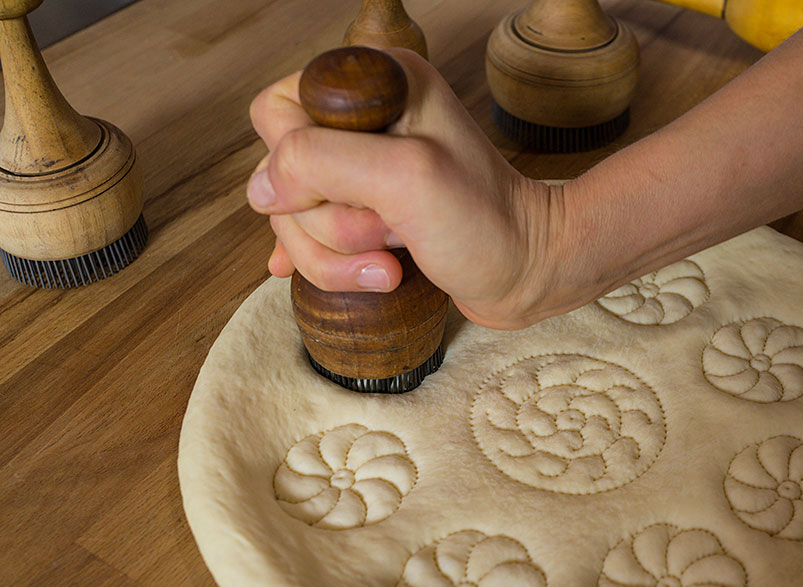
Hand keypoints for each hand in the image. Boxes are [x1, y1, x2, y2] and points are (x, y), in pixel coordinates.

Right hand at [246, 49, 563, 329]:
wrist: (529, 274)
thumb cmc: (485, 225)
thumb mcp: (404, 178)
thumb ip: (319, 161)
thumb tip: (262, 187)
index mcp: (375, 84)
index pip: (276, 112)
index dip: (300, 165)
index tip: (360, 193)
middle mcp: (364, 122)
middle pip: (280, 173)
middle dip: (327, 221)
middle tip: (390, 232)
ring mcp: (363, 172)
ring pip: (294, 218)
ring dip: (337, 256)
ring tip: (393, 263)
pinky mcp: (367, 214)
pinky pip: (311, 240)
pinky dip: (327, 265)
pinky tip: (351, 274)